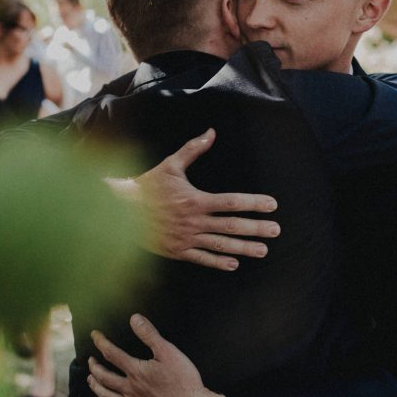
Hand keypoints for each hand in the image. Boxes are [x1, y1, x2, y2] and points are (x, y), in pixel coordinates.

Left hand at [87, 314, 240, 396]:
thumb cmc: (185, 382)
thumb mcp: (169, 352)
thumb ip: (150, 335)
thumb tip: (134, 318)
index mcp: (136, 371)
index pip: (111, 353)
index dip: (101, 342)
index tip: (94, 335)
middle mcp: (130, 390)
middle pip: (104, 377)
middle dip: (94, 367)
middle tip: (90, 360)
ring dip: (95, 386)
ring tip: (90, 379)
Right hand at [109, 128, 278, 270]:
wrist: (120, 211)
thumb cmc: (147, 186)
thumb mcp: (170, 165)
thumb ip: (193, 150)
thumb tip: (211, 132)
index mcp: (195, 199)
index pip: (231, 202)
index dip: (254, 203)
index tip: (272, 205)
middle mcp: (194, 220)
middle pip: (232, 226)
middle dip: (256, 228)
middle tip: (276, 231)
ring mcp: (186, 237)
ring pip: (221, 245)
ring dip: (244, 248)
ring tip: (263, 250)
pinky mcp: (177, 250)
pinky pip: (202, 258)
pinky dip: (218, 262)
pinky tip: (234, 264)